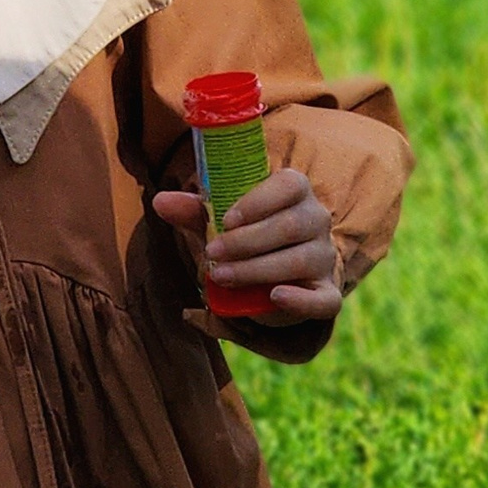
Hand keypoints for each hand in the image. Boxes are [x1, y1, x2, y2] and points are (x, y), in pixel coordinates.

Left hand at [153, 165, 342, 326]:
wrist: (276, 277)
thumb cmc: (246, 238)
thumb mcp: (220, 224)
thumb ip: (195, 212)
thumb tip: (161, 201)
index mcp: (295, 193)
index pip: (289, 186)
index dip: (258, 202)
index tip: (226, 220)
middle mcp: (316, 221)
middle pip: (291, 225)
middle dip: (247, 241)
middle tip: (213, 254)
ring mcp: (324, 258)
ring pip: (301, 260)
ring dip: (259, 269)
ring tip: (223, 277)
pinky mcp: (326, 293)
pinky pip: (324, 299)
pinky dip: (302, 301)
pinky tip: (275, 297)